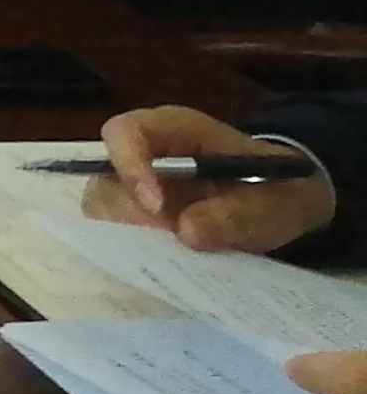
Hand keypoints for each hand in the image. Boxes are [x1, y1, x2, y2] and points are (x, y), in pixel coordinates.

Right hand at [84, 106, 341, 262]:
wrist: (288, 201)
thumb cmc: (279, 191)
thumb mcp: (274, 203)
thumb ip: (236, 214)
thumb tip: (185, 233)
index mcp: (176, 129)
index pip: (126, 133)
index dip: (130, 167)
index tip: (157, 209)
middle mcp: (146, 152)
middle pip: (105, 175)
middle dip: (129, 214)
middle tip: (166, 244)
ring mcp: (140, 184)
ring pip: (106, 207)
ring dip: (132, 236)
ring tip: (173, 258)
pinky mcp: (142, 214)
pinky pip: (121, 229)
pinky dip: (138, 250)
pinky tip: (170, 263)